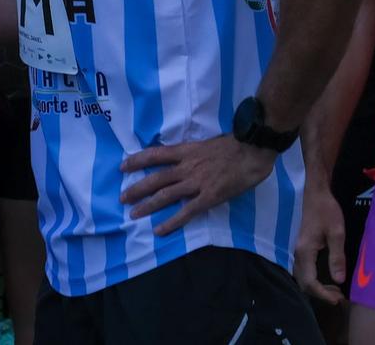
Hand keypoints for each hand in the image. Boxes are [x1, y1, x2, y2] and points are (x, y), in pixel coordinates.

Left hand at [119, 133, 274, 235]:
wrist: (252, 151)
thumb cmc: (232, 145)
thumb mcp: (204, 144)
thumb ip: (190, 153)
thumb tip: (179, 159)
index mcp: (185, 151)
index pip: (154, 154)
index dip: (137, 160)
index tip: (122, 166)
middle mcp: (186, 167)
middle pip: (156, 178)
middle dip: (137, 188)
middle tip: (122, 198)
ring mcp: (197, 182)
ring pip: (166, 195)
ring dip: (148, 205)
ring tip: (133, 214)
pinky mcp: (209, 197)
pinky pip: (187, 212)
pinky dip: (172, 222)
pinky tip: (160, 230)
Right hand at [294, 184, 345, 302]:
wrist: (311, 190)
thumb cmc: (325, 209)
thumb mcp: (336, 232)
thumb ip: (337, 256)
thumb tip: (339, 280)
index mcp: (304, 250)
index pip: (310, 282)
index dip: (322, 294)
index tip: (338, 299)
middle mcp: (294, 252)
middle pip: (302, 283)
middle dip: (320, 293)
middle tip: (338, 294)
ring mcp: (292, 248)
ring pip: (299, 276)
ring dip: (315, 286)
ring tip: (333, 287)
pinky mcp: (294, 245)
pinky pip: (299, 268)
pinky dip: (310, 277)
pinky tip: (323, 274)